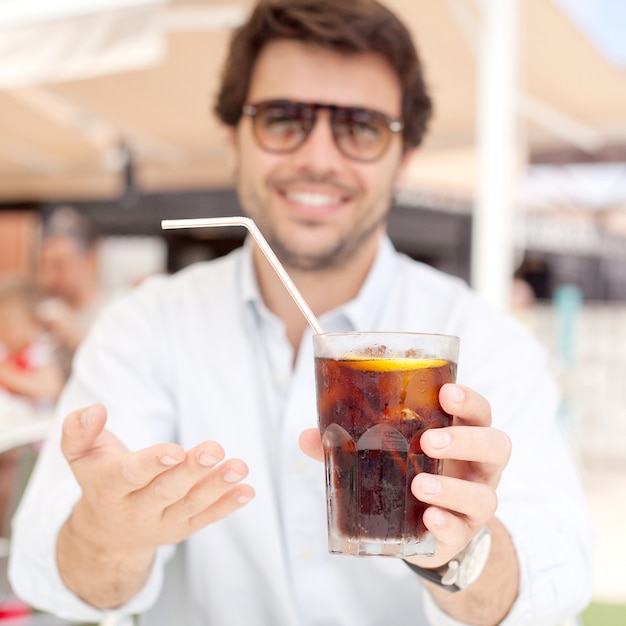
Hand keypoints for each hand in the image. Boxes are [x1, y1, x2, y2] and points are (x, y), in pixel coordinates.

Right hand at [61, 404, 254, 553]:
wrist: (106, 531)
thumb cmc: (100, 477)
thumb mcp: (80, 454)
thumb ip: (78, 429)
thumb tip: (95, 410)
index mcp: (110, 488)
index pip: (132, 475)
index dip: (153, 463)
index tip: (175, 450)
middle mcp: (136, 510)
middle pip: (167, 490)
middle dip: (192, 470)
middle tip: (214, 449)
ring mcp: (162, 522)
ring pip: (192, 505)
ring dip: (218, 486)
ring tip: (239, 467)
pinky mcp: (183, 528)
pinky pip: (207, 517)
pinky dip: (228, 505)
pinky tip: (247, 490)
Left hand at [299, 383, 510, 568]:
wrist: (427, 528)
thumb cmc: (410, 474)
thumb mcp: (386, 455)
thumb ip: (350, 445)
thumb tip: (308, 436)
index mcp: (461, 435)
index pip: (479, 411)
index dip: (469, 400)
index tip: (446, 391)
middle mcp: (477, 467)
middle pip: (496, 446)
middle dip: (466, 440)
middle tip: (430, 440)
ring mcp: (474, 502)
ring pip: (485, 494)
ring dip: (453, 488)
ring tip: (419, 484)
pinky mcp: (462, 534)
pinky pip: (463, 531)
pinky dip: (447, 524)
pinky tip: (428, 518)